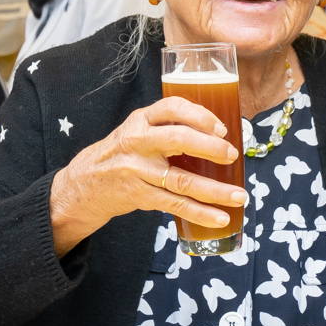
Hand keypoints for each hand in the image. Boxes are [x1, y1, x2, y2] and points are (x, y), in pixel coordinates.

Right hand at [49, 97, 246, 256]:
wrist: (85, 182)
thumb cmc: (124, 151)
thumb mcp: (139, 128)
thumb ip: (170, 125)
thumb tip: (220, 131)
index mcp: (142, 119)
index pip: (173, 107)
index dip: (200, 115)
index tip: (221, 126)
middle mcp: (139, 142)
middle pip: (179, 140)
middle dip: (211, 147)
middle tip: (232, 155)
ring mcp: (138, 171)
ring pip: (182, 179)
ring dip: (215, 190)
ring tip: (240, 195)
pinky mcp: (140, 196)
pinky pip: (175, 205)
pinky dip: (201, 213)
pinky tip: (220, 217)